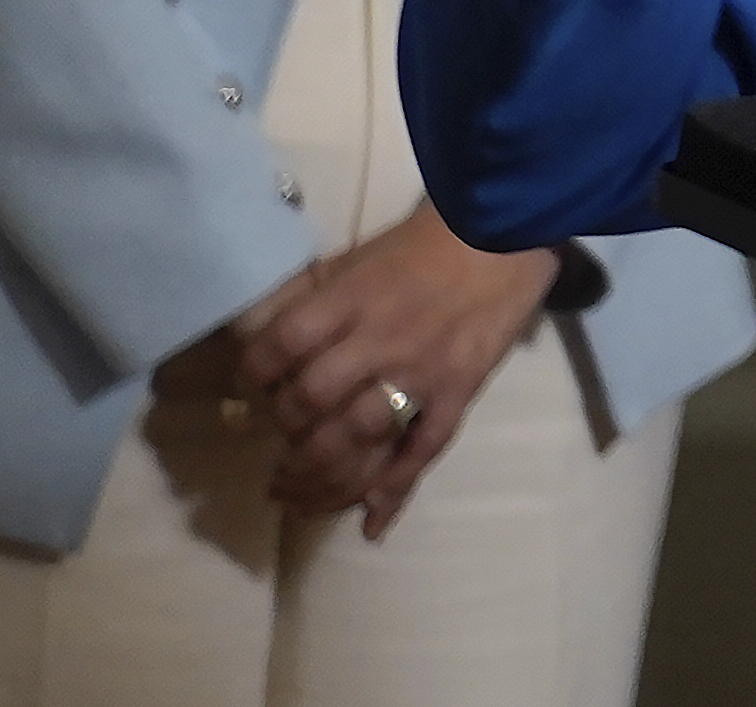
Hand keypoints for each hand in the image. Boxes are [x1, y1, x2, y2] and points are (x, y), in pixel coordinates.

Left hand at [232, 205, 565, 537]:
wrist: (506, 234)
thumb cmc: (424, 242)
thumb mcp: (356, 256)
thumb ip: (308, 293)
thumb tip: (256, 332)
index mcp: (351, 298)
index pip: (283, 344)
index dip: (255, 373)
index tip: (249, 388)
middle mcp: (380, 339)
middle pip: (313, 401)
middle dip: (286, 434)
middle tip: (278, 452)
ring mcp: (421, 371)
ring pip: (359, 439)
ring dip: (321, 478)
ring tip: (297, 498)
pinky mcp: (458, 392)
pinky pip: (422, 449)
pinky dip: (396, 490)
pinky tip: (370, 521)